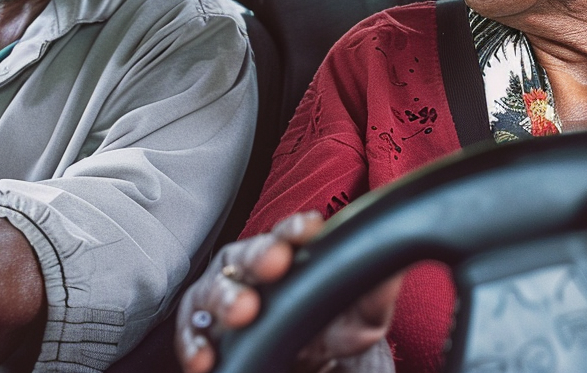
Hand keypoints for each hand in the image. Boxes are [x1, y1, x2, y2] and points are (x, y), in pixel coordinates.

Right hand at [176, 211, 401, 372]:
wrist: (295, 360)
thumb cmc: (323, 325)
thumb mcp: (356, 316)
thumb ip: (374, 294)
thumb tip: (395, 270)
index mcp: (287, 250)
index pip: (292, 231)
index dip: (298, 227)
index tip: (311, 228)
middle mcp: (250, 263)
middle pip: (251, 252)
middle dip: (262, 255)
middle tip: (275, 263)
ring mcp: (221, 292)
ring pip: (217, 286)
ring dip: (228, 298)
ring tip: (243, 312)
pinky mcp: (198, 326)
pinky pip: (190, 332)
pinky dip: (194, 343)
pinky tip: (205, 356)